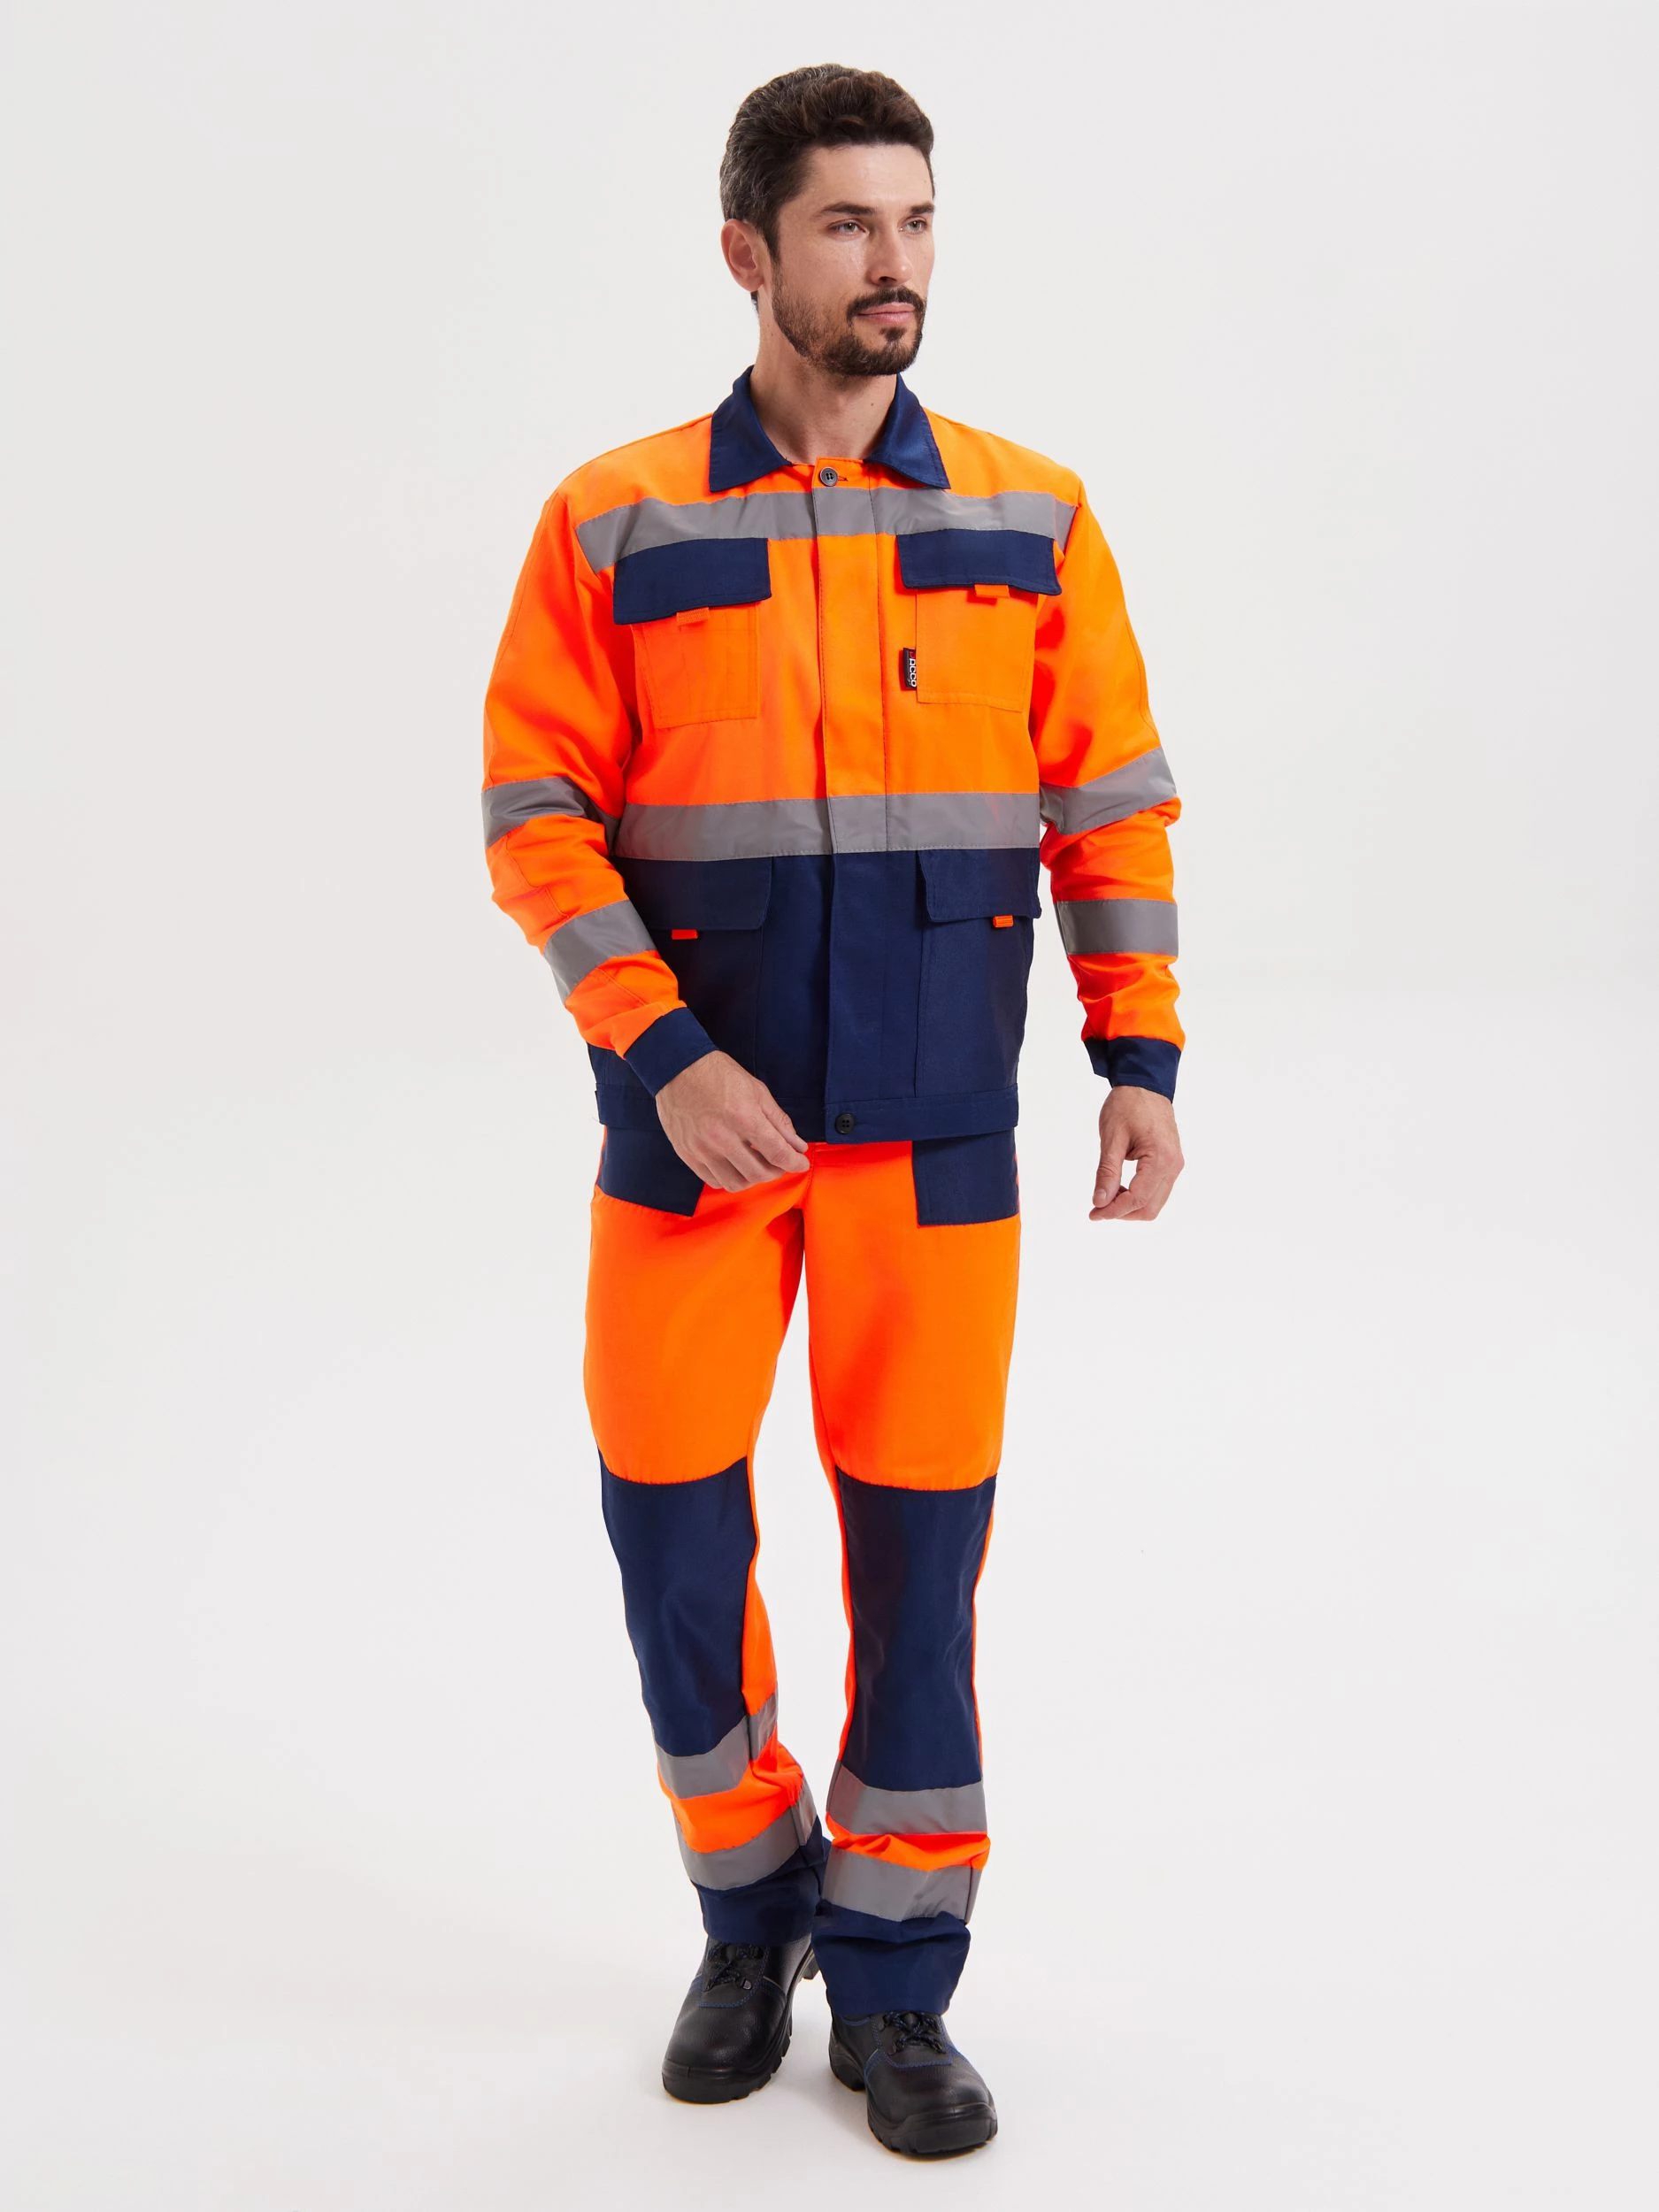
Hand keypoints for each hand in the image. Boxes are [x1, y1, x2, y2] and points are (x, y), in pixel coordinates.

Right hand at [656, 1051, 810, 1190]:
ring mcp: (702, 1148)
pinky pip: (714, 1181)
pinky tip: (735, 1164)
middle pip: (759, 1173)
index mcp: (744, 1117)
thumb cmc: (719, 1075)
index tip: (801, 1163)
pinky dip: (730, 1178)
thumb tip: (797, 1145)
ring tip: (757, 1163)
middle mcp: (722, 1137)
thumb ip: (779, 1121)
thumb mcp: (757, 1091)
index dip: (795, 1163)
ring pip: (736, 1183)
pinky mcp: (687, 1154)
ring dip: (753, 1178)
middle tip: (779, 1161)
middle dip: (777, 1171)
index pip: (778, 1154)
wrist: (678, 1068)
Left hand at [1091, 1085, 1183, 1221]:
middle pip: (1149, 1208)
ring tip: (1107, 1196)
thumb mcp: (1112, 1138)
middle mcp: (1173, 1165)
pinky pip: (1158, 1190)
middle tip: (1097, 1208)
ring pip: (1155, 1203)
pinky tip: (1120, 1188)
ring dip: (1130, 1206)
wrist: (1145, 1084)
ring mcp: (1175, 1165)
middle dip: (1122, 1213)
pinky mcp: (1172, 1163)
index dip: (1114, 1211)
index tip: (1093, 1213)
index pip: (1137, 1199)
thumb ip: (1107, 1172)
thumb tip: (1100, 1201)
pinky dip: (1139, 1196)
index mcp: (1160, 1158)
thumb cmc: (1127, 1105)